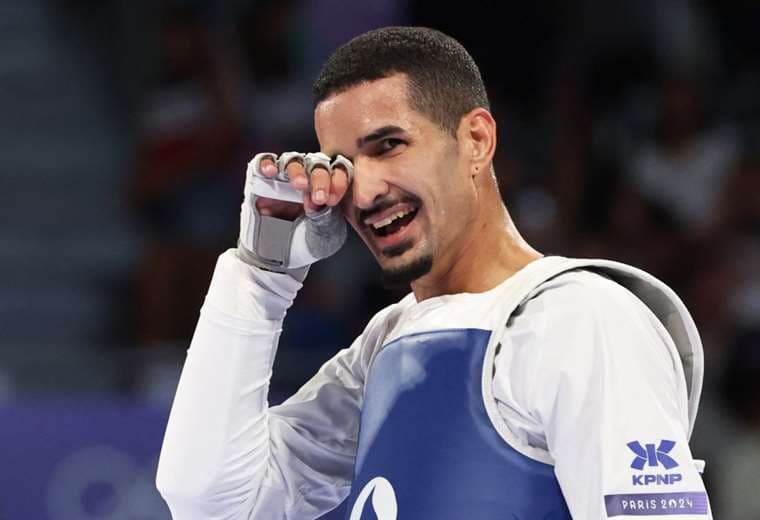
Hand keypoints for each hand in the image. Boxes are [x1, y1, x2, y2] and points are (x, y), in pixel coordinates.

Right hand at [237, 152, 353, 276]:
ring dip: (298, 171)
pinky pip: (264, 161)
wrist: (276, 257)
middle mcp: (308, 177)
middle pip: (317, 164)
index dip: (338, 181)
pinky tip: (271, 172)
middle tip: (320, 197)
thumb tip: (316, 203)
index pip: (338, 172)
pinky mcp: (261, 179)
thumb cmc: (304, 243)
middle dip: (320, 179)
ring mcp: (284, 177)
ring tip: (299, 185)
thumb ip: (325, 218)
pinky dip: (267, 163)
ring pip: (293, 161)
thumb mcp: (323, 235)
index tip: (333, 199)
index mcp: (328, 186)